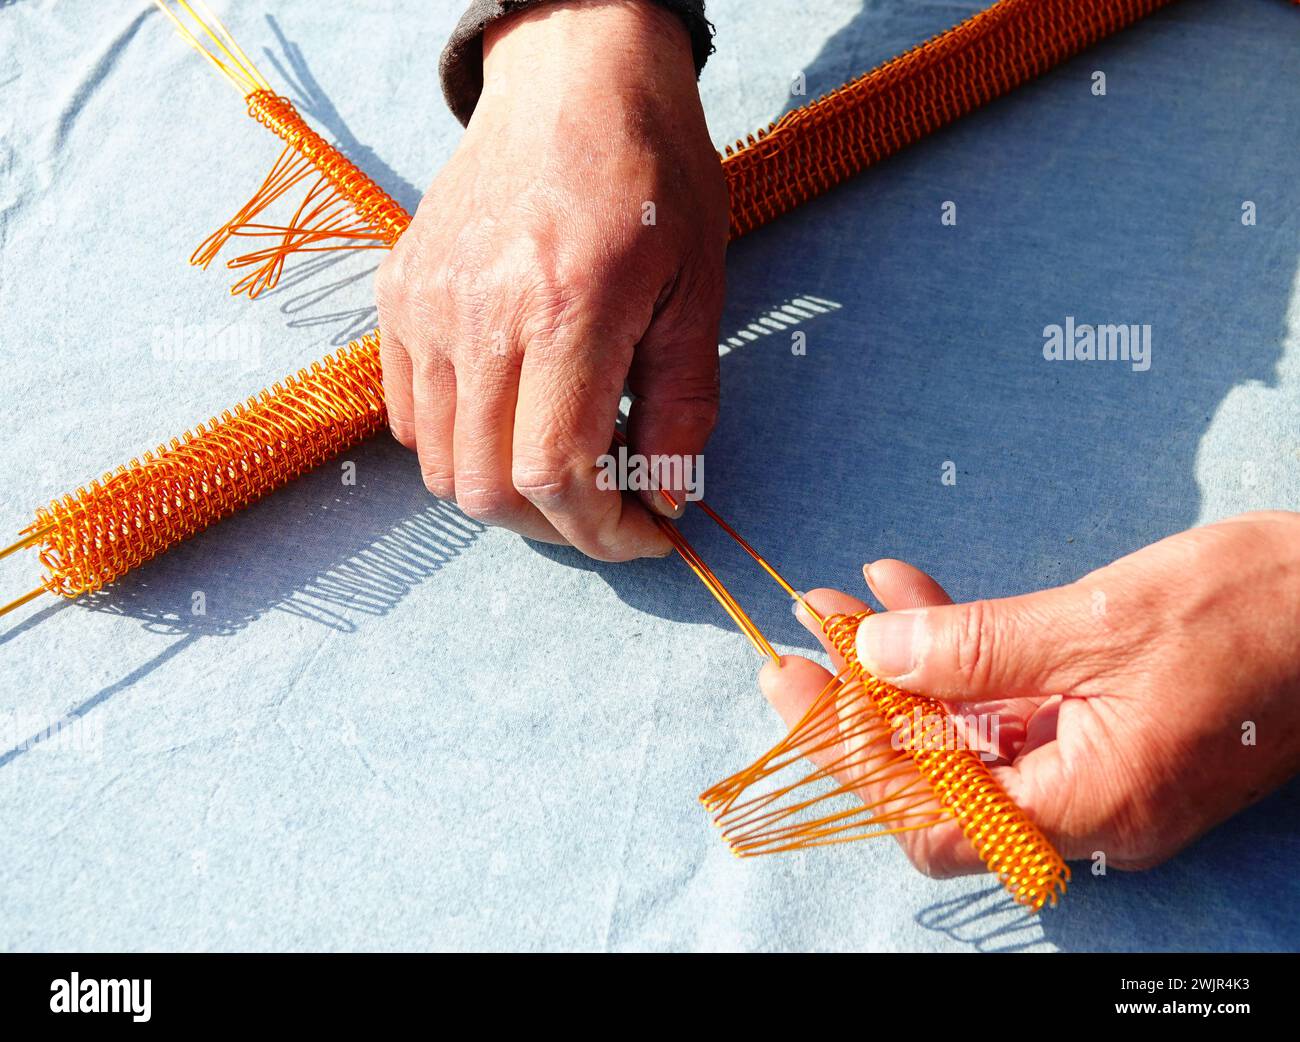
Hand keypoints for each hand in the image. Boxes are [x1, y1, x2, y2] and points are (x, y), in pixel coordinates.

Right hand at [376, 0, 727, 559]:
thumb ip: (684, 406)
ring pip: (440, 465)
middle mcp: (479, 315)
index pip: (554, 475)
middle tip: (608, 507)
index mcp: (565, 309)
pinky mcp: (398, 295)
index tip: (644, 533)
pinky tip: (511, 418)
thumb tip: (665, 498)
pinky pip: (409, 415)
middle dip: (557, 528)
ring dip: (506, 493)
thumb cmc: (652, 175)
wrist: (573, 80)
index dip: (602, 533)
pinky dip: (459, 446)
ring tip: (563, 460)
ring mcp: (426, 306)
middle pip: (486, 489)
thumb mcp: (699, 288)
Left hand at [763, 511, 1299, 875]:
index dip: (847, 755)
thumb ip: (977, 645)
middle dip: (860, 707)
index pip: (928, 814)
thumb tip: (875, 655)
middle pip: (935, 778)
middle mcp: (1085, 807)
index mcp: (1090, 804)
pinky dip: (956, 652)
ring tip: (848, 601)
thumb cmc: (1254, 613)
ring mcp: (1093, 769)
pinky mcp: (1101, 728)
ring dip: (901, 666)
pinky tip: (910, 594)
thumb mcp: (1097, 623)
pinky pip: (1007, 704)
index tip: (792, 684)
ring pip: (964, 733)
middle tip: (806, 642)